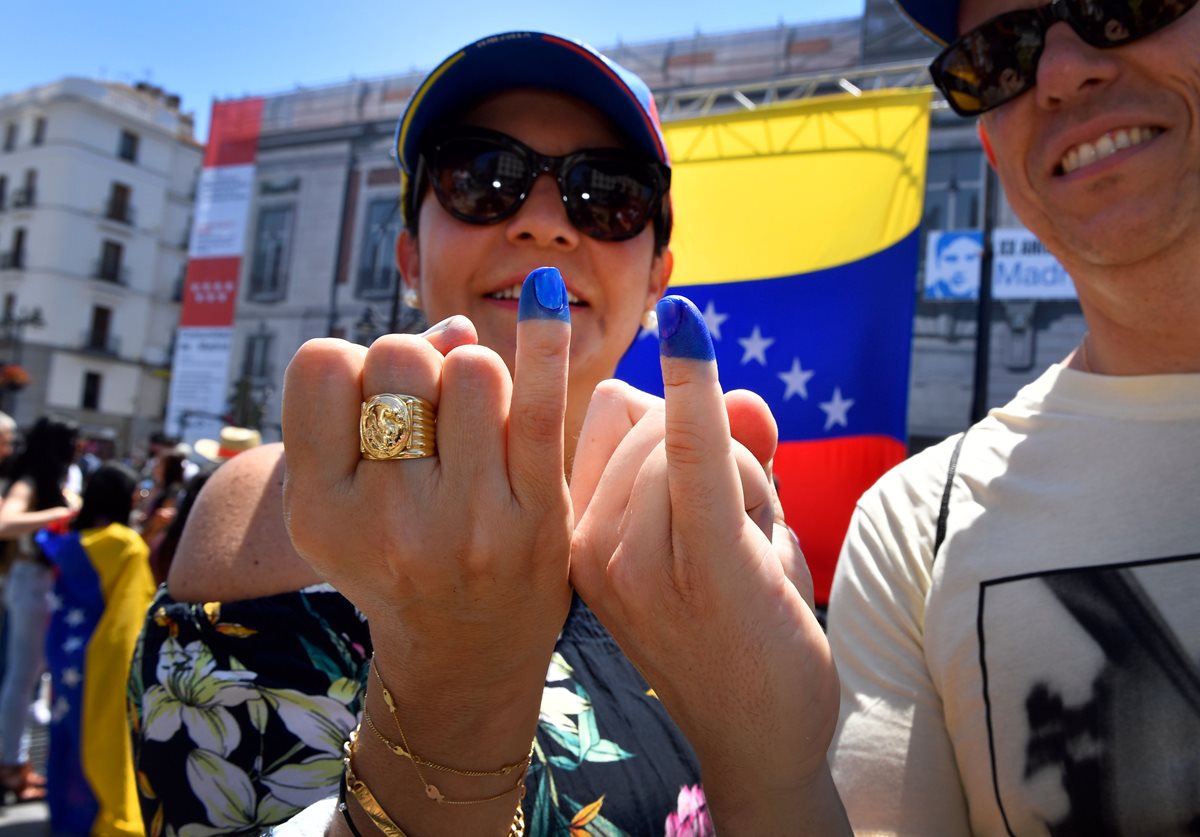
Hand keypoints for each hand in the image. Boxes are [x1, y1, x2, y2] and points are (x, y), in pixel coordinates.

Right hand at [282, 270, 574, 713]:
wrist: (465, 650)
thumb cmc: (394, 556)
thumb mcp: (342, 500)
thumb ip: (374, 404)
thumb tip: (455, 328)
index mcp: (320, 510)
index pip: (322, 364)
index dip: (349, 366)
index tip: (368, 405)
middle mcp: (387, 518)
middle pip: (398, 357)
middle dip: (414, 367)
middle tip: (427, 416)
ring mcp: (468, 520)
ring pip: (472, 366)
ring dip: (473, 377)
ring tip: (471, 424)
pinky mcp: (538, 517)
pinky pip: (541, 404)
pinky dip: (544, 339)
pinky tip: (546, 293)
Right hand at [570, 296, 844, 832]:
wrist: (761, 739)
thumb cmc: (740, 628)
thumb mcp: (728, 533)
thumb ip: (733, 456)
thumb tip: (739, 393)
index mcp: (576, 536)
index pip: (613, 413)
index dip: (669, 422)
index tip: (697, 478)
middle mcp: (588, 546)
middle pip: (651, 416)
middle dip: (712, 449)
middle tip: (737, 530)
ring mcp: (635, 559)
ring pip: (687, 437)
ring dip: (746, 476)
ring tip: (752, 552)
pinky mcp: (700, 566)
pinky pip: (693, 452)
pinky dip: (693, 385)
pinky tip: (685, 328)